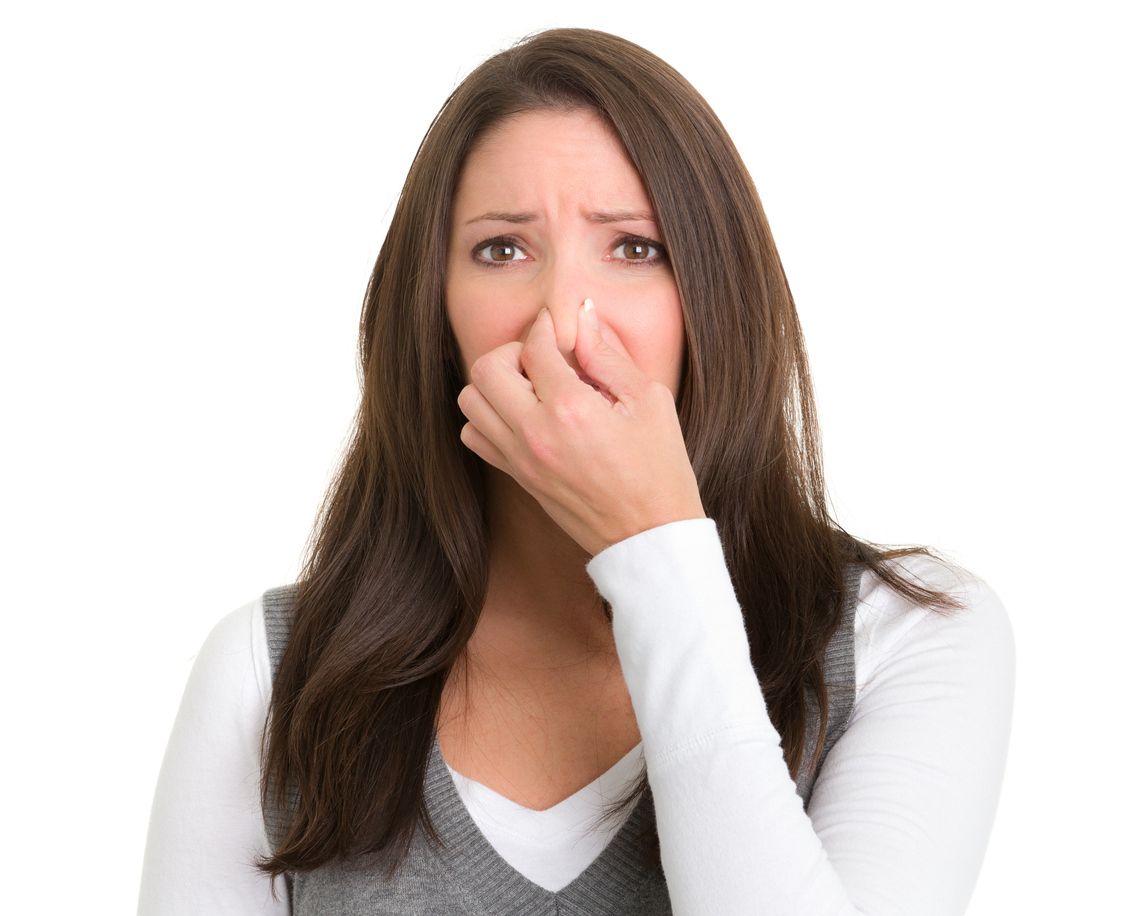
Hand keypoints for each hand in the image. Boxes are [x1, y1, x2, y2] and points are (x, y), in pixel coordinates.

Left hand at [456, 297, 705, 556]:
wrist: (649, 535)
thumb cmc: (659, 468)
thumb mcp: (648, 401)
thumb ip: (608, 355)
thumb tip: (584, 315)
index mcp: (571, 410)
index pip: (533, 348)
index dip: (544, 326)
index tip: (556, 325)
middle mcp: (534, 434)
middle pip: (486, 369)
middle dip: (512, 352)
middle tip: (543, 359)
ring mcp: (520, 459)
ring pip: (470, 401)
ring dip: (494, 383)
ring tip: (531, 387)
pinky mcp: (516, 476)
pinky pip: (474, 435)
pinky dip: (487, 417)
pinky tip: (522, 415)